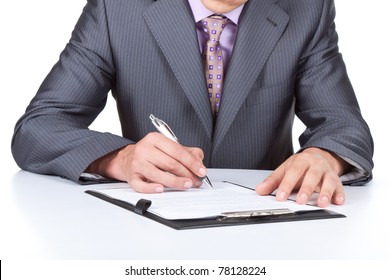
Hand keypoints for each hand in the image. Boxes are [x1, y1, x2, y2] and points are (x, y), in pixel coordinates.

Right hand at [87, 132, 206, 192]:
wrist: (126, 158)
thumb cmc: (151, 154)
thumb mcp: (168, 147)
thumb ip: (186, 152)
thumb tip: (199, 161)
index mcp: (155, 139)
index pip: (177, 151)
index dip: (192, 162)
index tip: (202, 171)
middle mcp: (144, 149)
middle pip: (170, 163)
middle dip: (186, 174)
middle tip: (196, 181)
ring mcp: (137, 163)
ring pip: (158, 174)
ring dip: (175, 182)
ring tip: (187, 185)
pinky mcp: (131, 177)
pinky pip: (141, 185)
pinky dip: (151, 188)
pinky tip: (161, 189)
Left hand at [255, 148, 348, 207]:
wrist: (320, 155)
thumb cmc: (301, 165)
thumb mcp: (285, 169)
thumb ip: (273, 181)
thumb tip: (260, 190)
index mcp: (301, 161)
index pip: (293, 173)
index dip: (286, 185)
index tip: (281, 196)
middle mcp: (316, 165)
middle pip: (312, 176)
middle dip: (306, 189)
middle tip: (300, 201)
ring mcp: (327, 172)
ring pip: (328, 181)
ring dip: (325, 193)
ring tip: (321, 203)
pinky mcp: (337, 180)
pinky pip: (340, 187)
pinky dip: (339, 194)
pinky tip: (337, 201)